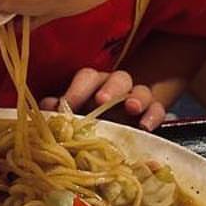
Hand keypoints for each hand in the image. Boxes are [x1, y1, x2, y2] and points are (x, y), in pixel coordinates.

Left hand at [40, 68, 167, 130]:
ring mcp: (137, 98)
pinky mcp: (153, 112)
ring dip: (137, 98)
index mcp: (94, 84)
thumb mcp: (75, 115)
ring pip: (140, 90)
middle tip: (102, 101)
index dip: (77, 89)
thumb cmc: (92, 119)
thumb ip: (60, 110)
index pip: (87, 77)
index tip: (67, 105)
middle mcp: (116, 86)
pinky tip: (146, 126)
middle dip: (110, 89)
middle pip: (117, 78)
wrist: (121, 127)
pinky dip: (153, 116)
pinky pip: (158, 109)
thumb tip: (46, 108)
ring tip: (132, 109)